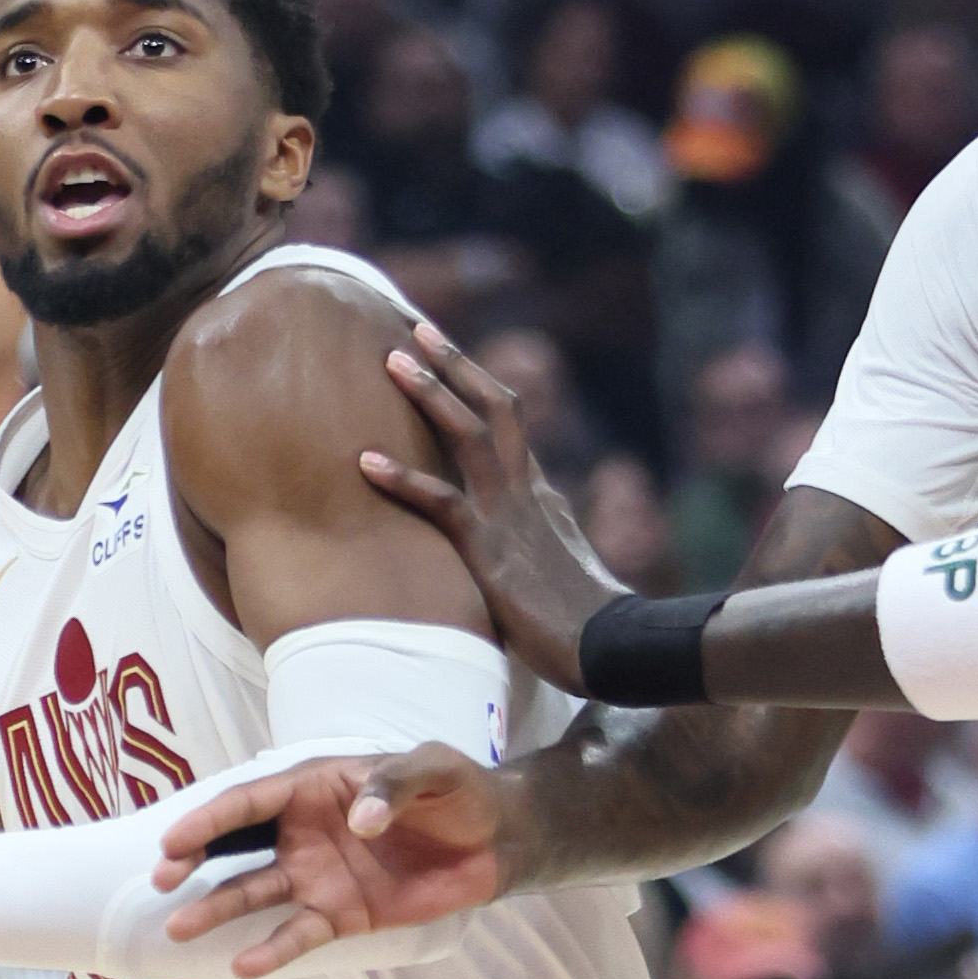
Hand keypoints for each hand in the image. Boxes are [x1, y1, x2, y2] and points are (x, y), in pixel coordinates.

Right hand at [150, 746, 516, 976]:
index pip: (251, 801)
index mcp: (313, 787)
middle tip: (162, 881)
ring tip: (179, 928)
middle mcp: (302, 832)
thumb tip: (359, 823)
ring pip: (254, 893)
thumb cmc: (457, 791)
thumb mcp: (432, 770)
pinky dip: (271, 951)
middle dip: (194, 861)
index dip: (210, 819)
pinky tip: (244, 966)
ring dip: (216, 910)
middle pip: (236, 846)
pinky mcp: (339, 916)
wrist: (494, 841)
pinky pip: (297, 934)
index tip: (173, 840)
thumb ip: (393, 786)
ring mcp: (316, 876)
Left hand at [358, 321, 618, 692]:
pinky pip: (442, 502)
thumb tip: (506, 560)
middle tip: (418, 329)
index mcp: (542, 496)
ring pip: (471, 433)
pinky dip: (402, 479)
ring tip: (392, 359)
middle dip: (457, 363)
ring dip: (431, 392)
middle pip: (497, 406)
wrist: (612, 649)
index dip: (476, 389)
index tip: (446, 359)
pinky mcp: (493, 549)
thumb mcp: (553, 575)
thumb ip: (528, 553)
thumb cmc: (586, 628)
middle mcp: (529, 492)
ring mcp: (511, 516)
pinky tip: (365, 462)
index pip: (509, 427)